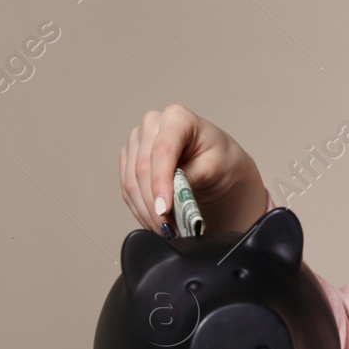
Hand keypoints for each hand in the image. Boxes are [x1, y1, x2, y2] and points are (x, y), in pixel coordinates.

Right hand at [119, 105, 268, 235]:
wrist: (217, 166)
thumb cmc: (220, 159)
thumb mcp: (215, 166)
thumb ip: (191, 177)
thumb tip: (172, 195)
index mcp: (177, 117)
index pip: (162, 151)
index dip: (160, 182)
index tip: (165, 210)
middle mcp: (152, 124)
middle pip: (142, 168)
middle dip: (154, 204)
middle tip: (168, 228)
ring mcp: (138, 141)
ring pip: (131, 182)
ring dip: (146, 211)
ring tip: (165, 230)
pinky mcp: (129, 160)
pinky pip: (127, 189)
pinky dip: (140, 210)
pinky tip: (155, 222)